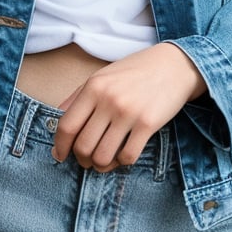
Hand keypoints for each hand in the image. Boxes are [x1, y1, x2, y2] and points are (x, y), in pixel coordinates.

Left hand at [52, 42, 206, 171]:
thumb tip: (57, 118)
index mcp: (93, 87)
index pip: (67, 126)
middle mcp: (108, 100)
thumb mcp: (102, 76)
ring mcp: (128, 113)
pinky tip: (123, 155)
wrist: (173, 65)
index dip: (60, 146)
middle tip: (87, 159)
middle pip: (83, 146)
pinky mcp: (148, 124)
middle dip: (82, 159)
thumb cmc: (135, 72)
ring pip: (103, 156)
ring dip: (101, 165)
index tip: (60, 155)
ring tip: (104, 160)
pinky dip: (122, 162)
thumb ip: (78, 96)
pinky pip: (127, 157)